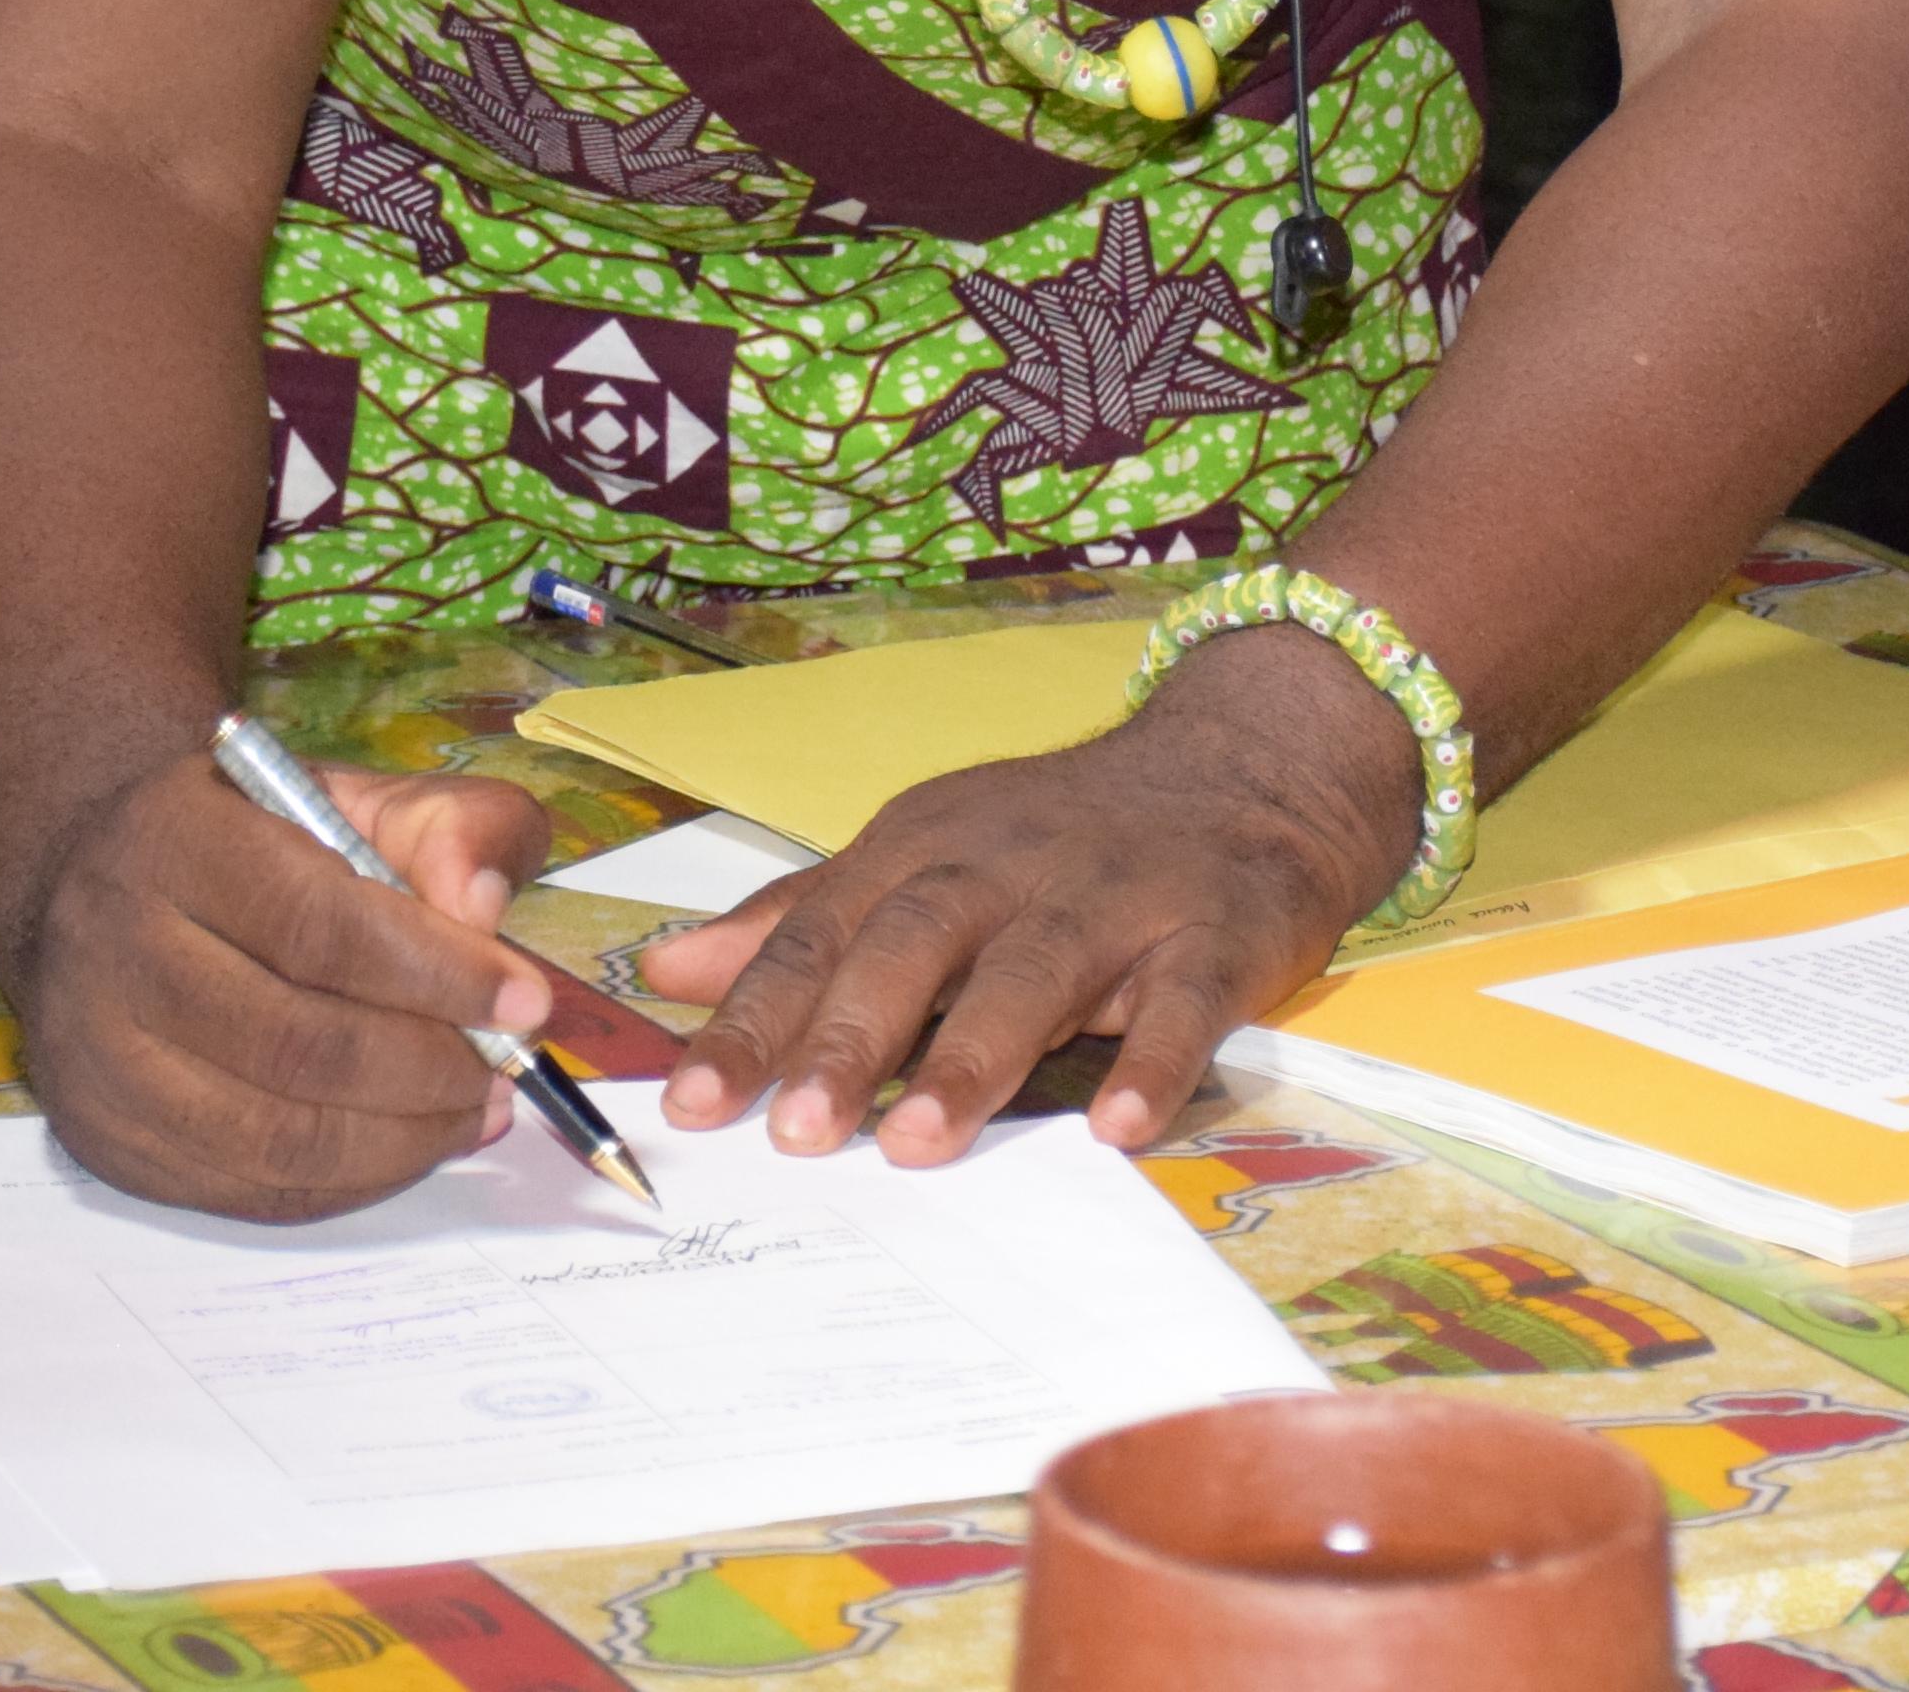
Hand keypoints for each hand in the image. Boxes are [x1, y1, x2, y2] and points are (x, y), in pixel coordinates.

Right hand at [0, 743, 563, 1222]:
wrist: (109, 884)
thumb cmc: (253, 839)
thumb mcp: (355, 794)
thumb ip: (447, 826)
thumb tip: (481, 908)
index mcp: (174, 840)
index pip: (317, 926)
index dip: (435, 973)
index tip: (525, 1000)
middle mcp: (113, 950)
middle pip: (297, 1043)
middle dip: (429, 1067)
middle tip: (504, 1066)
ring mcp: (97, 1059)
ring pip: (275, 1134)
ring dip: (403, 1137)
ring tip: (475, 1108)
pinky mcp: (106, 1140)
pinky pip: (251, 1188)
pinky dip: (353, 1180)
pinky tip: (410, 1142)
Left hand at [636, 623, 1417, 1162]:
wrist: (1244, 764)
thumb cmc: (1056, 835)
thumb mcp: (922, 854)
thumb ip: (802, 919)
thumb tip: (665, 976)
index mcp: (924, 849)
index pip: (821, 933)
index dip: (755, 1016)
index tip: (692, 1103)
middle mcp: (1009, 866)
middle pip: (916, 944)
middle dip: (852, 1035)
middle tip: (797, 1134)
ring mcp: (1115, 898)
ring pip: (1037, 973)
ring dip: (977, 1056)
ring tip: (920, 1143)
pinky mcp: (1215, 933)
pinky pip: (1184, 1001)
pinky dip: (1154, 1063)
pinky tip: (1119, 1129)